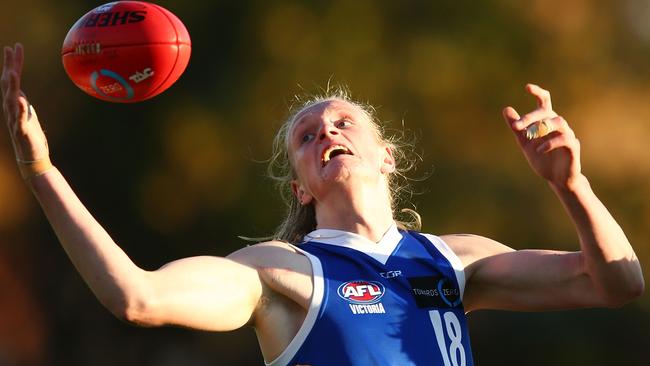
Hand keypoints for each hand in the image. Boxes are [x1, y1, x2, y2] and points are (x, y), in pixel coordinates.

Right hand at [1, 43, 51, 178]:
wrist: (32, 158)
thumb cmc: (30, 136)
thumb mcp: (27, 114)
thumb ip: (22, 102)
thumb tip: (19, 91)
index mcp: (14, 103)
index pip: (12, 79)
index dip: (13, 63)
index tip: (15, 46)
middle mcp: (11, 109)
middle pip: (9, 84)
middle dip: (9, 66)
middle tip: (10, 49)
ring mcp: (15, 119)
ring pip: (11, 99)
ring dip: (12, 85)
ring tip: (12, 71)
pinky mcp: (22, 131)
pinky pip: (20, 118)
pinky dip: (21, 108)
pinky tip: (22, 99)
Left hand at [502, 84, 581, 188]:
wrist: (556, 179)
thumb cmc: (542, 159)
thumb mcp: (525, 143)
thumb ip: (517, 128)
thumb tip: (506, 109)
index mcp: (546, 122)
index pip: (544, 102)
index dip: (538, 92)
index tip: (527, 87)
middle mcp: (558, 125)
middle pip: (546, 112)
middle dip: (530, 118)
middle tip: (515, 127)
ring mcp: (567, 135)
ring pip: (559, 121)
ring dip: (541, 127)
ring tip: (529, 137)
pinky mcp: (573, 147)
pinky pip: (566, 139)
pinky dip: (550, 143)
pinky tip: (539, 150)